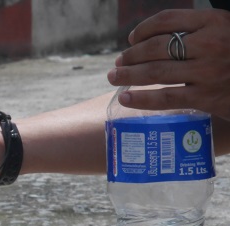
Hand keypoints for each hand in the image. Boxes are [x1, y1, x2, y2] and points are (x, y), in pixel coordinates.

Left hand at [107, 8, 229, 120]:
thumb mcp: (224, 31)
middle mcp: (210, 43)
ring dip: (129, 75)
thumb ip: (195, 31)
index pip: (168, 19)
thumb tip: (150, 39)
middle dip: (131, 55)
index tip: (131, 40)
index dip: (143, 29)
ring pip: (156, 72)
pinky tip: (125, 98)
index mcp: (214, 21)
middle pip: (156, 47)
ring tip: (114, 77)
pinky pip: (166, 98)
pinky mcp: (206, 96)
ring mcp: (207, 71)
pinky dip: (141, 98)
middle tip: (118, 63)